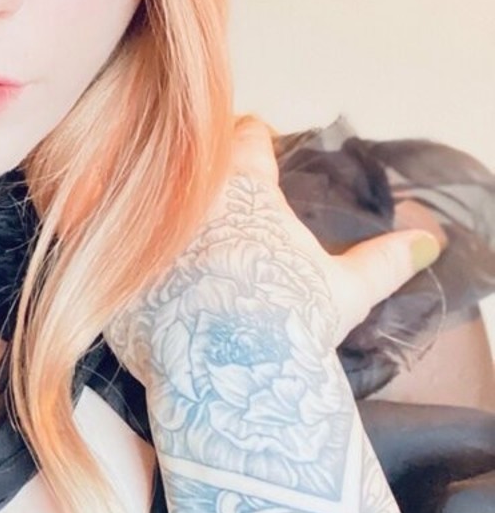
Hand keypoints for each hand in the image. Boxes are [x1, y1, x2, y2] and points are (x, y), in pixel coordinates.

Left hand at [106, 114, 443, 389]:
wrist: (231, 378)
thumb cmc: (290, 327)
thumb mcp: (344, 290)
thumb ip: (382, 259)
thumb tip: (427, 242)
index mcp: (241, 183)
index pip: (245, 134)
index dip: (251, 143)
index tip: (253, 156)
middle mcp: (183, 192)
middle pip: (181, 154)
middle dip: (189, 168)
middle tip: (203, 195)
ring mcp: (137, 226)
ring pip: (127, 185)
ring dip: (134, 193)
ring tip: (149, 217)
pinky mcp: (101, 265)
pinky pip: (86, 233)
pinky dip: (92, 236)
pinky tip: (104, 250)